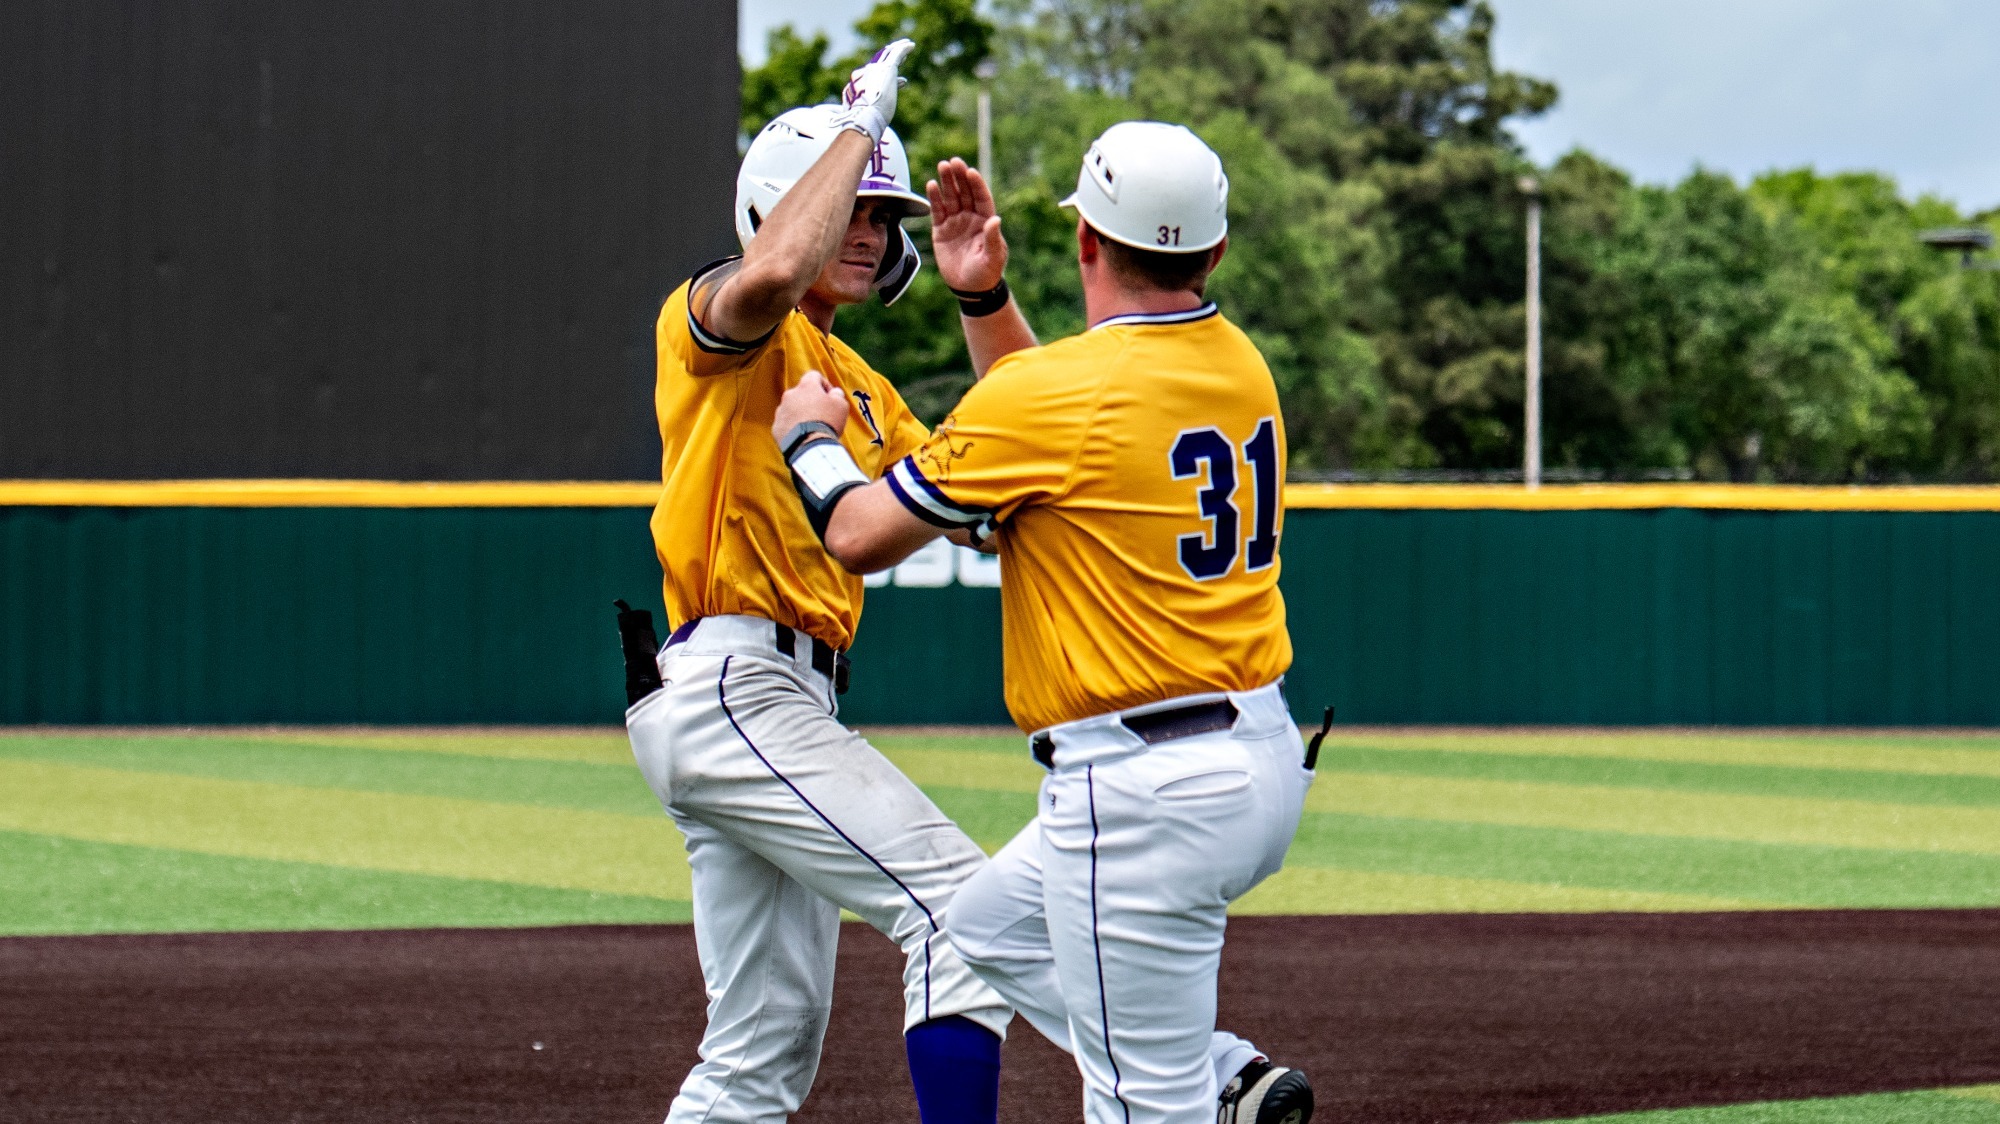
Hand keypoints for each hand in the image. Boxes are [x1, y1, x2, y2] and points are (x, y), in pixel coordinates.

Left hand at [772, 370, 851, 444]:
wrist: (809, 445)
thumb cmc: (827, 422)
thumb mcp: (841, 405)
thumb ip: (838, 395)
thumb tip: (834, 393)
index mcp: (806, 386)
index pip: (814, 376)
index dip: (824, 384)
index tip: (830, 396)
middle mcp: (790, 395)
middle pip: (801, 393)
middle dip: (811, 401)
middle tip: (822, 414)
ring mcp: (781, 411)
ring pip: (791, 408)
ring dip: (800, 414)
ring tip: (812, 427)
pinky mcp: (776, 427)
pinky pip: (785, 424)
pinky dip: (793, 427)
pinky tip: (803, 435)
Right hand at [830, 38, 916, 142]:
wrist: (865, 117)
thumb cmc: (864, 123)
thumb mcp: (868, 119)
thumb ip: (874, 114)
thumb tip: (873, 127)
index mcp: (860, 86)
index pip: (876, 78)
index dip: (890, 79)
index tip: (902, 82)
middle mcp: (867, 75)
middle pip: (880, 63)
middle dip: (889, 58)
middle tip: (899, 56)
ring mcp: (876, 70)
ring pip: (887, 55)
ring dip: (897, 50)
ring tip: (906, 46)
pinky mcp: (887, 68)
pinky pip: (896, 55)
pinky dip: (903, 49)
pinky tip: (911, 46)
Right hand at [926, 158, 1006, 291]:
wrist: (970, 288)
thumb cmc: (986, 272)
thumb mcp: (992, 257)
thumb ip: (993, 239)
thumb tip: (995, 219)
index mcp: (986, 221)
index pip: (981, 197)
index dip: (976, 184)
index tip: (971, 171)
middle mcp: (971, 217)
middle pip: (965, 192)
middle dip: (960, 177)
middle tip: (954, 161)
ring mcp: (956, 222)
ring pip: (951, 197)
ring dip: (947, 182)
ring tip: (942, 166)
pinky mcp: (941, 230)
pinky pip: (937, 210)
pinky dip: (935, 198)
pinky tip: (932, 184)